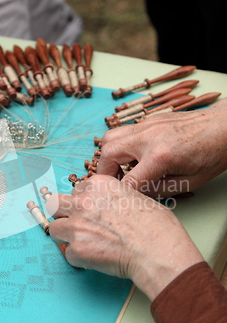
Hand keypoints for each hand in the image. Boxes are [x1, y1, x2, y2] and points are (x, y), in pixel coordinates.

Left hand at [47, 175, 202, 300]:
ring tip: (85, 245)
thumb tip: (108, 207)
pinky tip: (96, 259)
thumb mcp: (137, 197)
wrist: (158, 251)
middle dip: (64, 215)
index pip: (76, 190)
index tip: (89, 212)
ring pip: (54, 229)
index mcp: (98, 185)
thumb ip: (113, 198)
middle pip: (55, 204)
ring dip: (67, 237)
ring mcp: (76, 225)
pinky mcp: (76, 249)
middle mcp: (83, 201)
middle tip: (77, 225)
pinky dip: (79, 258)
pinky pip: (68, 254)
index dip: (82, 202)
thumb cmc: (157, 227)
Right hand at [97, 99, 226, 196]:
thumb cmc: (213, 154)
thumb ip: (159, 190)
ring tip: (122, 169)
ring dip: (110, 156)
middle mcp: (148, 137)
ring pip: (110, 137)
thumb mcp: (189, 183)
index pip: (127, 182)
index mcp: (160, 156)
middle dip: (106, 173)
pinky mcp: (149, 120)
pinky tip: (136, 156)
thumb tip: (138, 194)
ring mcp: (147, 125)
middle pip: (107, 154)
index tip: (122, 202)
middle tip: (115, 184)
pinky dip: (122, 145)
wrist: (225, 127)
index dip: (122, 196)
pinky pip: (124, 131)